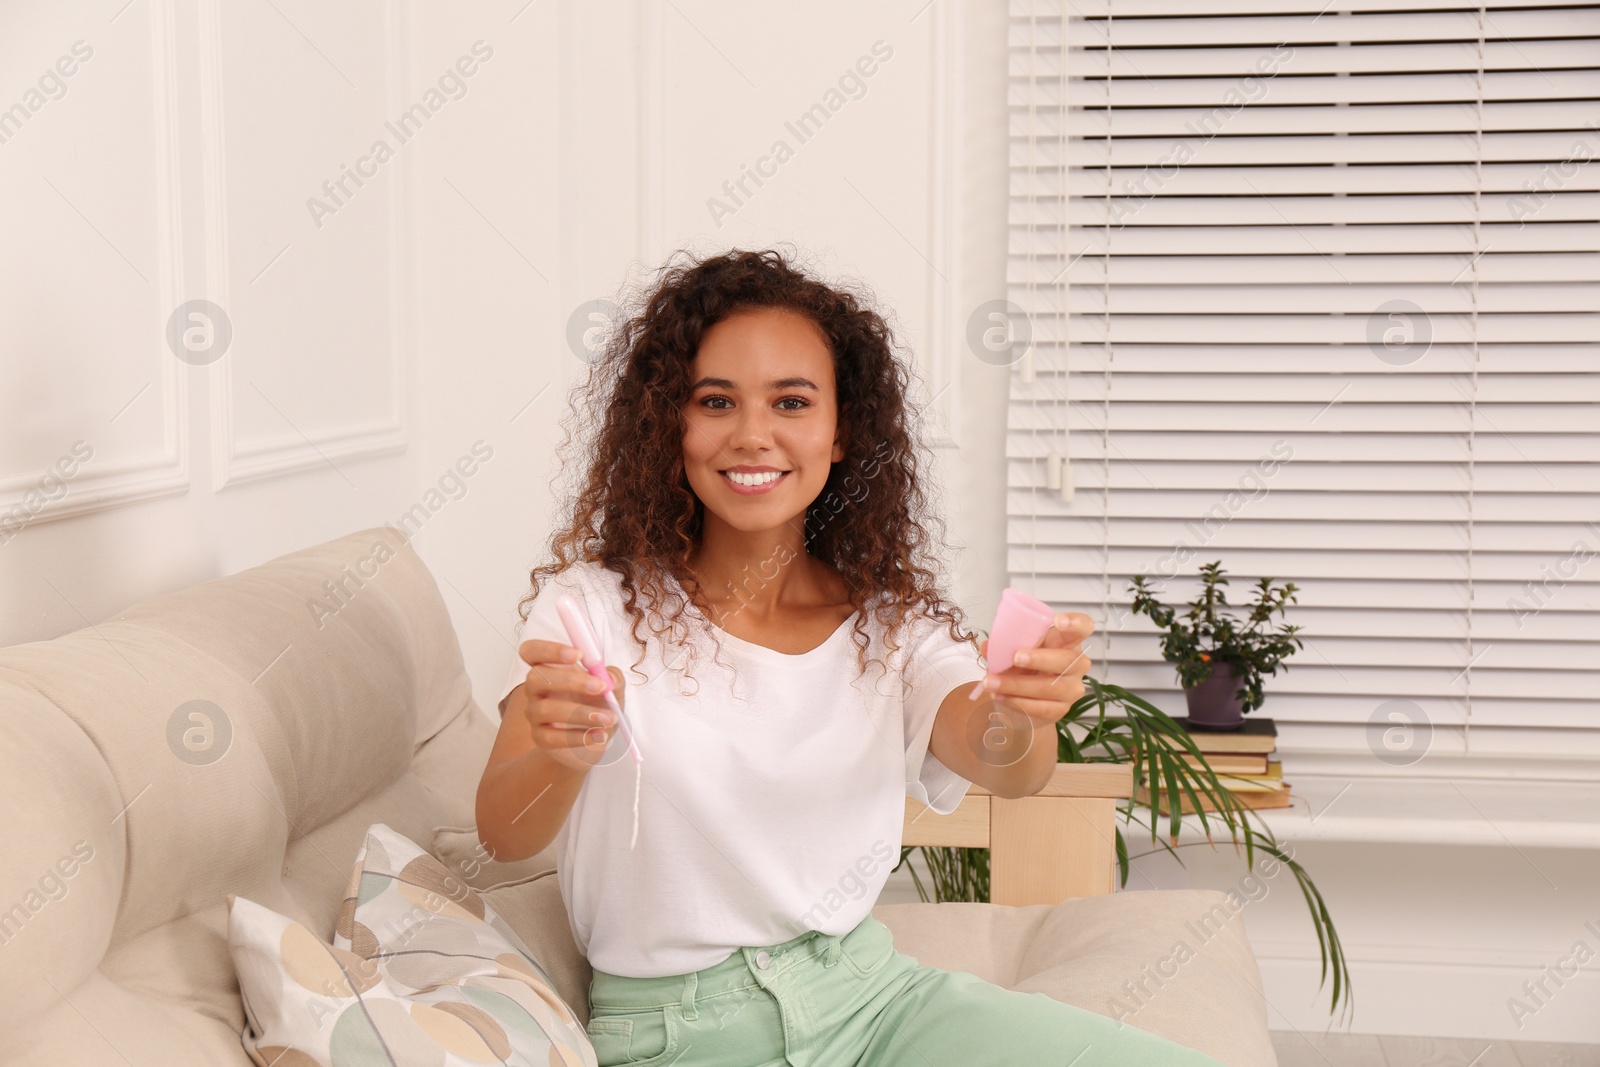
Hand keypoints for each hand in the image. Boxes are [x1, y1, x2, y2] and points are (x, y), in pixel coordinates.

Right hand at [506, 639, 626, 772]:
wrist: (594, 738)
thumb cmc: (598, 705)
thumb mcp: (611, 689)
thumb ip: (613, 678)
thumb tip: (611, 677)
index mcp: (551, 668)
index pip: (532, 651)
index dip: (549, 649)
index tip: (579, 654)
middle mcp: (537, 689)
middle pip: (535, 677)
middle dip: (569, 680)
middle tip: (601, 686)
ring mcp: (535, 714)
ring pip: (545, 709)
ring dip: (581, 712)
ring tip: (609, 718)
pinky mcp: (540, 738)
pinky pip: (552, 737)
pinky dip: (579, 736)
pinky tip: (599, 735)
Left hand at [978, 613, 1093, 730]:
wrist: (1022, 701)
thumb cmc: (1023, 667)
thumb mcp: (1014, 650)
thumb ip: (1002, 646)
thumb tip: (987, 646)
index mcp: (1067, 641)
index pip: (1083, 627)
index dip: (1075, 622)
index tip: (1056, 622)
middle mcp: (1076, 664)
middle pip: (1067, 660)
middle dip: (1040, 658)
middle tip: (1015, 658)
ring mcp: (1072, 688)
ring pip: (1050, 687)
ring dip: (1017, 684)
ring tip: (991, 682)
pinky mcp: (1061, 710)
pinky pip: (1041, 707)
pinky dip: (1017, 702)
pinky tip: (1001, 696)